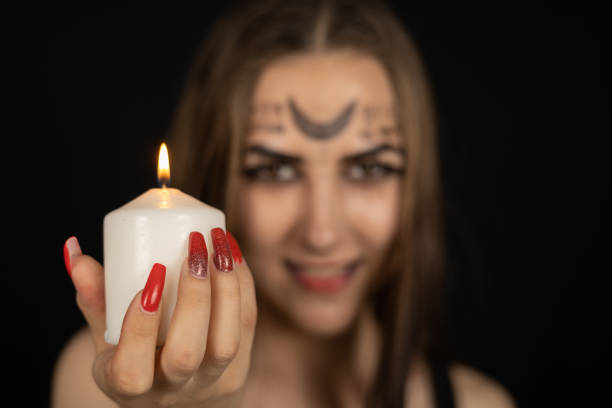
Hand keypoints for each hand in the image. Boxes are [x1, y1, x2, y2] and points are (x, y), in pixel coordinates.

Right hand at [65, 229, 256, 407]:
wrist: (181, 398)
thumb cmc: (137, 359)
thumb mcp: (107, 340)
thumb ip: (94, 299)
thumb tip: (74, 251)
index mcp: (128, 388)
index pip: (131, 370)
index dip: (140, 325)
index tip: (151, 276)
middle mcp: (171, 392)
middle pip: (186, 354)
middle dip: (193, 296)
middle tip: (193, 247)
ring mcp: (210, 383)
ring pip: (225, 342)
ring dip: (227, 287)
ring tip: (218, 244)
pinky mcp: (239, 369)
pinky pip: (246, 326)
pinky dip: (243, 286)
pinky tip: (233, 254)